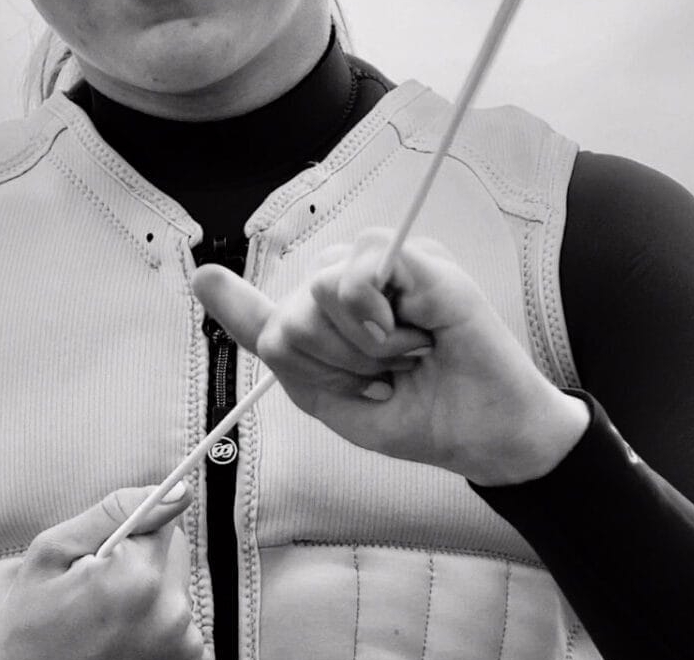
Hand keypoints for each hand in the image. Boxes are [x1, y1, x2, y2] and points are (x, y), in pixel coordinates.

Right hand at [0, 482, 202, 659]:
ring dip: (149, 592)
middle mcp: (171, 612)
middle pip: (173, 552)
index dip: (131, 532)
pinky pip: (180, 618)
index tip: (106, 555)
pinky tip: (121, 635)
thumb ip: (116, 511)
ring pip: (176, 584)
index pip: (165, 519)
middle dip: (143, 559)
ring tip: (106, 618)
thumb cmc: (32, 620)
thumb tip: (178, 490)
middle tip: (100, 587)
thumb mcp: (55, 550)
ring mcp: (181, 645)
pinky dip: (155, 621)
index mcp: (140, 576)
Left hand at [193, 229, 588, 485]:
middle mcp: (347, 283)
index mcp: (325, 320)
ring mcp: (381, 266)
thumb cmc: (418, 414)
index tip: (206, 280)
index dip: (235, 302)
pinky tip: (411, 335)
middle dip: (333, 362)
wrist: (487, 435)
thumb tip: (226, 291)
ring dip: (360, 346)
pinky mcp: (416, 257)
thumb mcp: (335, 398)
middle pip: (290, 314)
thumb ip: (284, 353)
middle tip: (384, 374)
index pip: (270, 312)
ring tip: (404, 354)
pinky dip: (375, 320)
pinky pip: (357, 273)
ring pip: (318, 291)